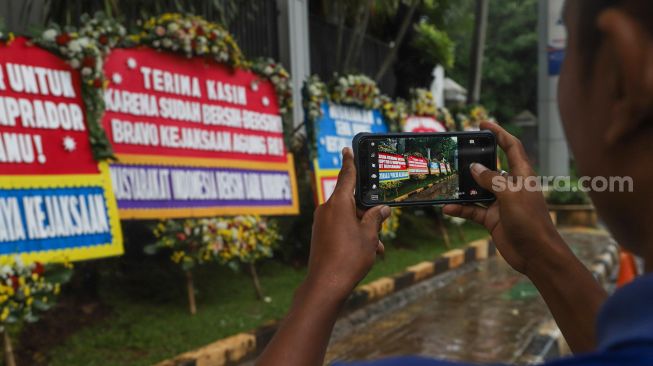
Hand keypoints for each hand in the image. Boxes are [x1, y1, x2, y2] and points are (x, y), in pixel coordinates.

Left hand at [306, 147, 390, 300]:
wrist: (326, 284)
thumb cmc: (348, 258)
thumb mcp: (369, 235)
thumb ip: (375, 218)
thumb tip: (380, 209)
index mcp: (338, 204)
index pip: (346, 176)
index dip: (349, 162)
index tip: (347, 149)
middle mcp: (327, 209)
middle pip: (351, 201)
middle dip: (368, 212)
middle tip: (382, 224)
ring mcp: (321, 223)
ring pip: (348, 217)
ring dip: (364, 228)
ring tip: (376, 247)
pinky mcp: (320, 235)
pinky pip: (340, 227)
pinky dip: (354, 235)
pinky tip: (368, 251)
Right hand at [443, 121, 564, 274]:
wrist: (537, 255)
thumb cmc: (531, 222)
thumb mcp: (510, 195)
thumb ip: (492, 179)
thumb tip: (474, 168)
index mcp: (522, 175)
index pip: (512, 147)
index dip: (499, 133)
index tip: (483, 124)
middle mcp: (510, 186)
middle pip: (490, 167)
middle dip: (475, 160)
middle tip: (457, 153)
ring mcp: (500, 203)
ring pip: (478, 190)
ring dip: (463, 188)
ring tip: (446, 181)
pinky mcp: (492, 219)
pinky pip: (472, 210)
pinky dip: (460, 209)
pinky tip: (447, 208)